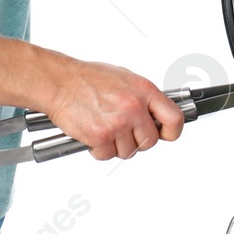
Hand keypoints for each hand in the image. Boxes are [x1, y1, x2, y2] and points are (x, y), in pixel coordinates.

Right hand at [43, 60, 186, 159]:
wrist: (59, 82)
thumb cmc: (87, 78)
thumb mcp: (125, 78)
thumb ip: (143, 97)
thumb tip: (156, 113)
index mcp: (144, 90)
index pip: (174, 118)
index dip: (171, 131)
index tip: (166, 134)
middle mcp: (134, 107)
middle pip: (150, 141)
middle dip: (137, 141)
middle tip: (124, 132)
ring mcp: (117, 123)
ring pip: (128, 151)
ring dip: (116, 146)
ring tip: (105, 129)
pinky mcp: (100, 136)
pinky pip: (107, 155)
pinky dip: (99, 150)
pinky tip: (93, 135)